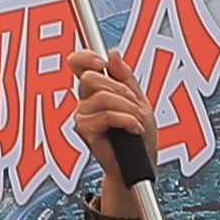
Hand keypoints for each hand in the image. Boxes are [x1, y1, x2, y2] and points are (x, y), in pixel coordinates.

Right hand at [63, 47, 160, 206]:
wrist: (140, 165)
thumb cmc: (139, 136)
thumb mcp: (138, 100)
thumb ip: (125, 77)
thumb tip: (113, 54)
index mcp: (96, 89)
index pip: (79, 64)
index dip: (86, 57)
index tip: (102, 62)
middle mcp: (85, 101)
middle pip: (91, 78)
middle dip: (119, 88)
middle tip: (134, 102)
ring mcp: (83, 117)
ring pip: (102, 98)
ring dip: (127, 109)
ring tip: (137, 121)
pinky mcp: (86, 132)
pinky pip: (106, 116)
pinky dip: (126, 120)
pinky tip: (133, 129)